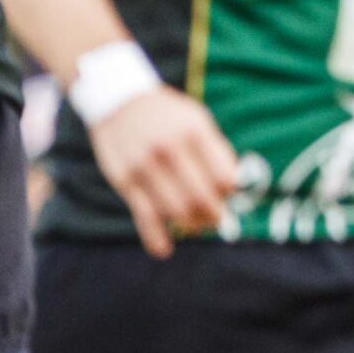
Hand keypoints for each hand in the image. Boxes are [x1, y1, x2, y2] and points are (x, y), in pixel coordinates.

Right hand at [91, 87, 237, 257]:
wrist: (118, 102)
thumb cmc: (168, 115)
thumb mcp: (197, 120)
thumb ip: (216, 150)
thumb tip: (234, 185)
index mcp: (193, 132)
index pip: (223, 177)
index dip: (229, 192)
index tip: (229, 193)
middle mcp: (168, 150)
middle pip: (200, 197)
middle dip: (214, 215)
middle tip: (218, 219)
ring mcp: (144, 167)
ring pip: (174, 210)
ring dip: (191, 225)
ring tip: (198, 226)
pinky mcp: (124, 181)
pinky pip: (143, 215)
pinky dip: (155, 237)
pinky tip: (164, 250)